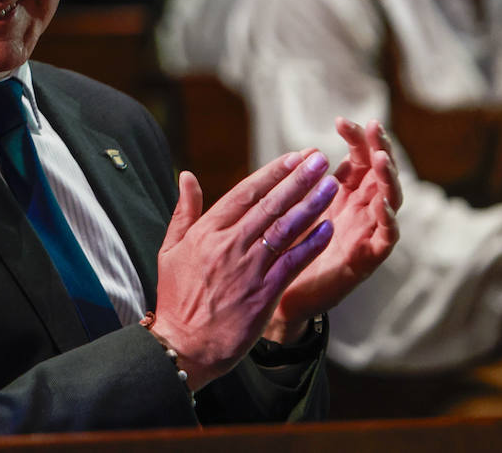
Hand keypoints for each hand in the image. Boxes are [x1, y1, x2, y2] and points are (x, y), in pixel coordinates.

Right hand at [151, 151, 338, 389]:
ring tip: (331, 185)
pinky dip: (312, 243)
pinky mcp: (264, 292)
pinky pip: (293, 262)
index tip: (294, 157)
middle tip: (319, 159)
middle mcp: (229, 245)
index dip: (273, 172)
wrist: (184, 344)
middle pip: (270, 204)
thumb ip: (183, 211)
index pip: (245, 192)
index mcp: (207, 231)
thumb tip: (186, 175)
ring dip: (311, 205)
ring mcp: (249, 268)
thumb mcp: (170, 249)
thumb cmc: (177, 297)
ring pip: (286, 229)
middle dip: (298, 179)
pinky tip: (329, 227)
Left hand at [268, 118, 401, 340]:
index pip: (356, 159)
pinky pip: (387, 237)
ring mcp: (366, 233)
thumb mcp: (291, 209)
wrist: (280, 296)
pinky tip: (382, 203)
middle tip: (375, 127)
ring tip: (380, 159)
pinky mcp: (368, 259)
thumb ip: (298, 184)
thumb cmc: (285, 249)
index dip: (355, 139)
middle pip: (378, 173)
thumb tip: (303, 152)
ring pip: (389, 200)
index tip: (342, 120)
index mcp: (341, 195)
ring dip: (387, 179)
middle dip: (379, 149)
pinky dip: (388, 219)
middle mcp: (359, 210)